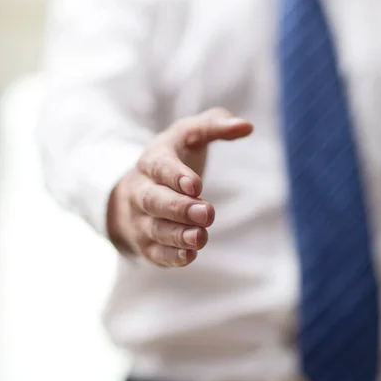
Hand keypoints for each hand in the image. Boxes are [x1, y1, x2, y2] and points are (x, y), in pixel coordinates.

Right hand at [107, 108, 252, 266]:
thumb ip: (214, 125)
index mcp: (151, 160)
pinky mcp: (146, 244)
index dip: (175, 176)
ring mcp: (141, 219)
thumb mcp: (188, 134)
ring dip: (177, 235)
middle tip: (207, 213)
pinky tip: (190, 255)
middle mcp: (140, 190)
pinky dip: (171, 256)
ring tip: (200, 237)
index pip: (159, 166)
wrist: (134, 192)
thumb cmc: (171, 159)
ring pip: (154, 229)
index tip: (196, 185)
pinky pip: (155, 253)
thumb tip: (246, 126)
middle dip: (179, 208)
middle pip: (153, 200)